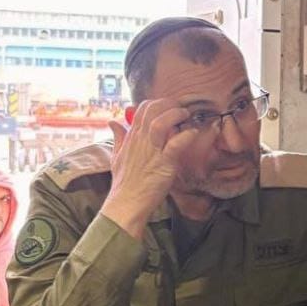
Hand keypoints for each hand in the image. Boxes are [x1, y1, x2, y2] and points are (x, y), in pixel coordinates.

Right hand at [99, 100, 202, 237]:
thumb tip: (113, 122)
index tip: (169, 108)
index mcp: (132, 137)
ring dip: (176, 115)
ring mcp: (151, 151)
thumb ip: (119, 137)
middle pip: (152, 110)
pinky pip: (175, 145)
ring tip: (186, 116)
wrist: (126, 202)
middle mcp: (140, 140)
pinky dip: (186, 136)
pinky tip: (193, 133)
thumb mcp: (117, 156)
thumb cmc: (124, 181)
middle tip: (182, 110)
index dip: (158, 103)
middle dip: (169, 104)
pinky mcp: (163, 164)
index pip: (142, 109)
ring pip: (160, 123)